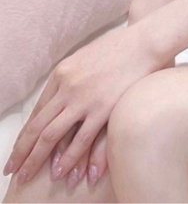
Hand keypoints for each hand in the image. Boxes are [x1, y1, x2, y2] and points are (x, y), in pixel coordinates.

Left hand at [2, 22, 163, 185]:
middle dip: (23, 152)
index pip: (37, 110)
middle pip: (38, 126)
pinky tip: (62, 171)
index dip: (26, 134)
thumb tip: (63, 94)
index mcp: (62, 73)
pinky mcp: (103, 108)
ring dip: (38, 160)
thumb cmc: (120, 47)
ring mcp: (84, 99)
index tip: (19, 150)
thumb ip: (72, 76)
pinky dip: (70, 158)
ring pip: (52, 136)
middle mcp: (68, 86)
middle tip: (13, 170)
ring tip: (29, 176)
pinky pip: (81, 139)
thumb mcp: (86, 57)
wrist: (145, 41)